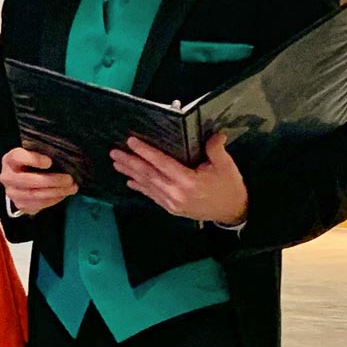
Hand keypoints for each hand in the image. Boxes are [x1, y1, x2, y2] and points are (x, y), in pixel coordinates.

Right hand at [0, 147, 77, 215]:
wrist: (20, 181)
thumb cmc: (30, 164)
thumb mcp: (33, 154)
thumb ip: (42, 153)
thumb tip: (61, 157)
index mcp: (10, 160)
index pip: (18, 158)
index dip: (33, 160)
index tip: (49, 161)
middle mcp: (7, 177)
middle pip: (28, 180)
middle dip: (52, 180)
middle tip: (69, 179)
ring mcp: (12, 193)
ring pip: (35, 195)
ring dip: (56, 192)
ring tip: (72, 188)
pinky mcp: (20, 205)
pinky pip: (38, 205)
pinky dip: (53, 200)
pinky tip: (63, 194)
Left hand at [111, 133, 247, 224]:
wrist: (233, 212)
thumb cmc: (229, 187)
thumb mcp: (226, 166)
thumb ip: (216, 149)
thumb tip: (214, 133)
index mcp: (189, 182)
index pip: (162, 163)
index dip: (145, 152)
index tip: (131, 141)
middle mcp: (177, 193)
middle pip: (149, 175)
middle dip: (130, 162)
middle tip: (114, 152)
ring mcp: (172, 203)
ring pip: (147, 185)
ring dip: (130, 173)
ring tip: (116, 163)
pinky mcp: (172, 208)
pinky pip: (152, 195)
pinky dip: (140, 187)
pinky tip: (129, 181)